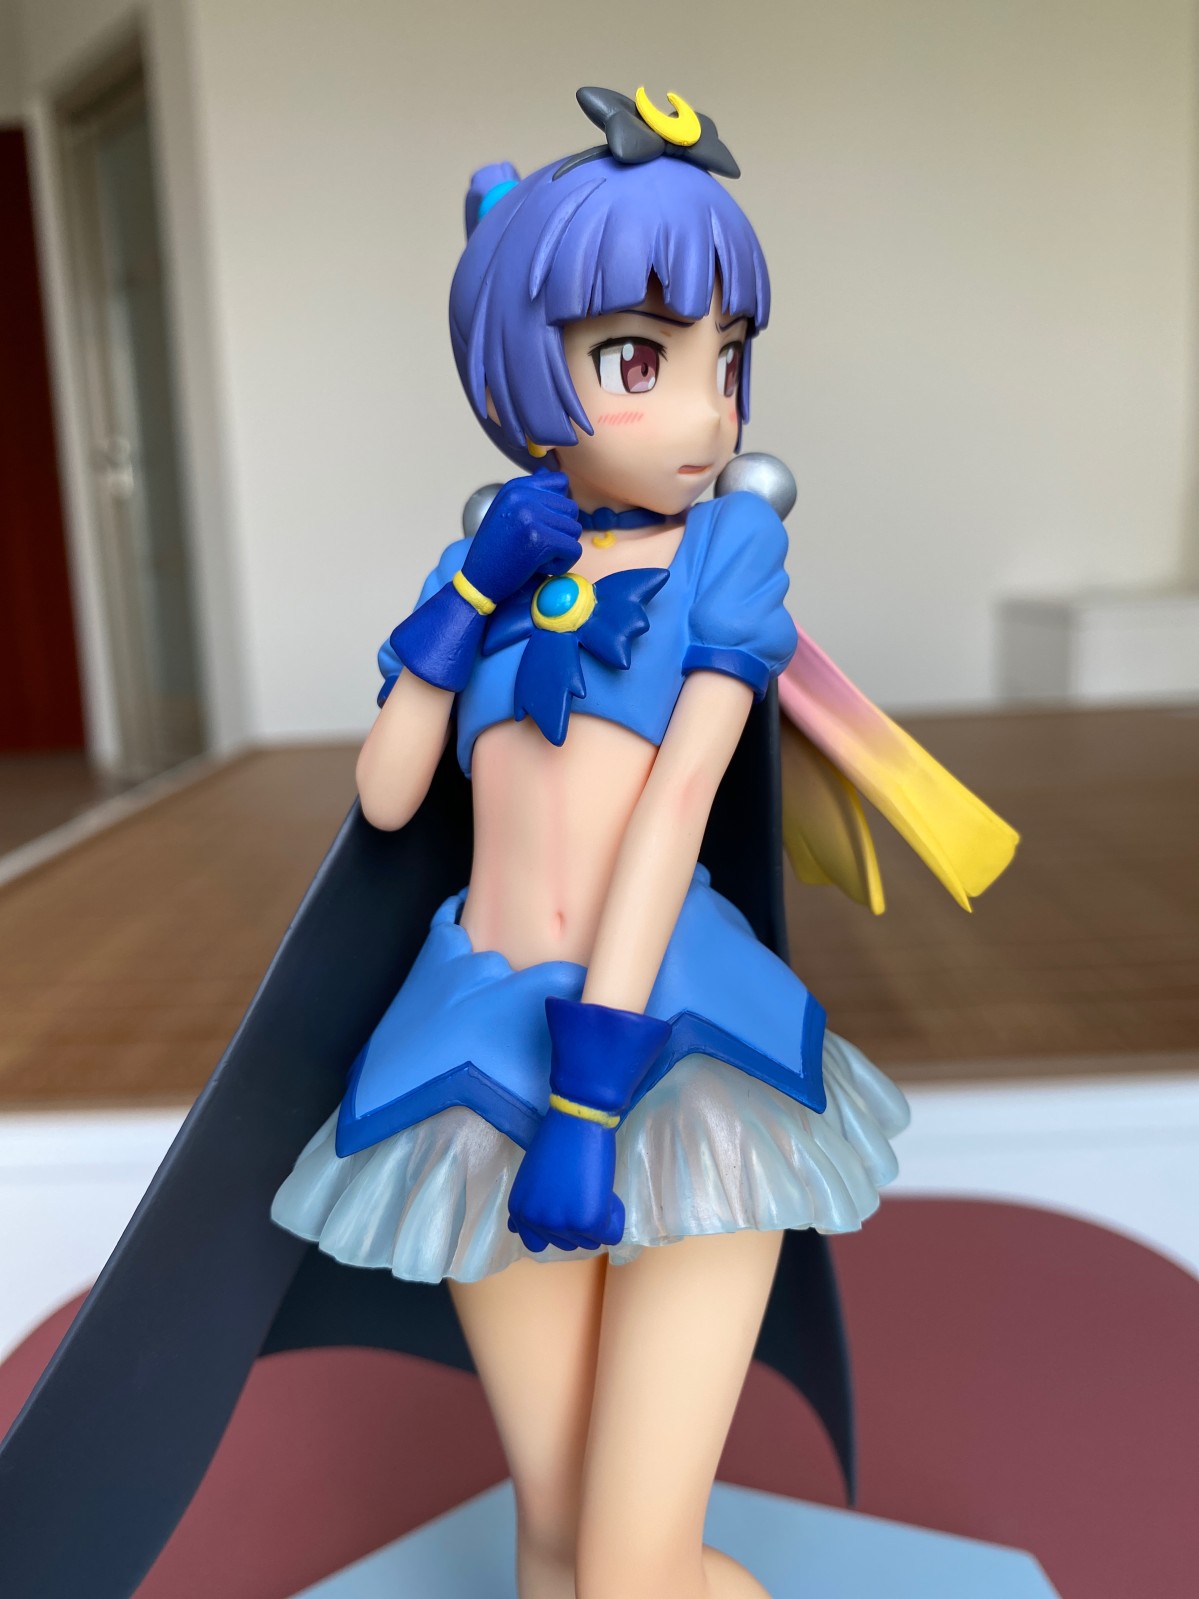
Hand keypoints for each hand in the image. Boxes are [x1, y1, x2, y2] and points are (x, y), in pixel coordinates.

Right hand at [460, 472, 580, 605]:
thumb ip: (531, 495)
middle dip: (560, 532)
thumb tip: (556, 476)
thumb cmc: (496, 550)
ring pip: (574, 530)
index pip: (560, 482)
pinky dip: (561, 565)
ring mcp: (531, 516)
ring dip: (560, 549)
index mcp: (515, 487)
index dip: (558, 509)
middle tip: (536, 546)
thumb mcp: (507, 512)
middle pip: (571, 509)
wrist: (478, 580)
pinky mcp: (541, 540)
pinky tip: (539, 567)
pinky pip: (574, 550)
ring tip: (536, 557)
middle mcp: (523, 496)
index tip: (540, 525)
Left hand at [506, 1111, 624, 1253]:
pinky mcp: (589, 1221)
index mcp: (520, 1211)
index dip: (556, 1226)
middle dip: (578, 1223)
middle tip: (583, 1191)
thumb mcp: (531, 1179)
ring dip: (597, 1221)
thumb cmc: (558, 1142)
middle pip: (566, 1243)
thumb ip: (530, 1204)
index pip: (536, 1242)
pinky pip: (611, 1235)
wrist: (578, 1121)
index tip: (566, 1207)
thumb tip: (514, 1229)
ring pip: (589, 1241)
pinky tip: (608, 1194)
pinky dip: (615, 1218)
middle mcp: (537, 1222)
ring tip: (594, 1189)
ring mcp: (563, 1224)